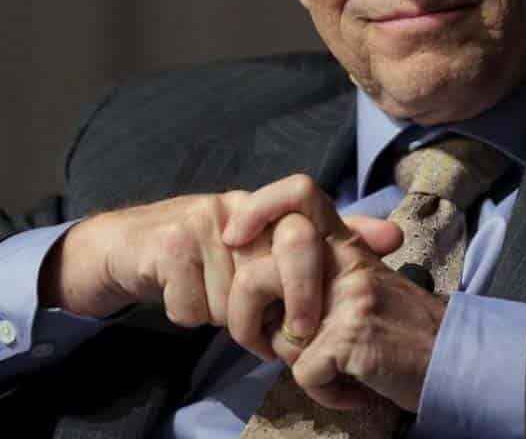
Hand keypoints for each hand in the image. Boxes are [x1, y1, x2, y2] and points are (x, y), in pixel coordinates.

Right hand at [40, 174, 399, 341]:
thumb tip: (394, 235)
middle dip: (295, 298)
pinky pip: (197, 307)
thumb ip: (328, 243)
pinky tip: (183, 298)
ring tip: (216, 305)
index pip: (307, 197)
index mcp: (267, 207)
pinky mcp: (169, 246)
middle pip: (290, 249)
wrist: (126, 249)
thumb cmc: (208, 255)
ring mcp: (203, 220)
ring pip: (238, 296)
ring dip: (228, 318)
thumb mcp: (267, 249)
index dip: (326, 236)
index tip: (331, 278)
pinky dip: (190, 316)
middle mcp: (238, 204)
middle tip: (287, 333)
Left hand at [229, 226, 444, 411]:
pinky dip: (327, 392)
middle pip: (254, 277)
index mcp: (347, 244)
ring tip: (331, 364)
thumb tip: (265, 273)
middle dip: (244, 324)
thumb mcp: (365, 283)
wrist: (454, 357)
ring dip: (295, 364)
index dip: (258, 208)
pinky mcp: (354, 336)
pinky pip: (305, 375)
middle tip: (264, 345)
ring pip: (276, 338)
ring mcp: (350, 298)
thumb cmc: (403, 328)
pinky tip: (353, 385)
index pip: (299, 193)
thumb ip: (325, 270)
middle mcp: (346, 262)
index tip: (236, 239)